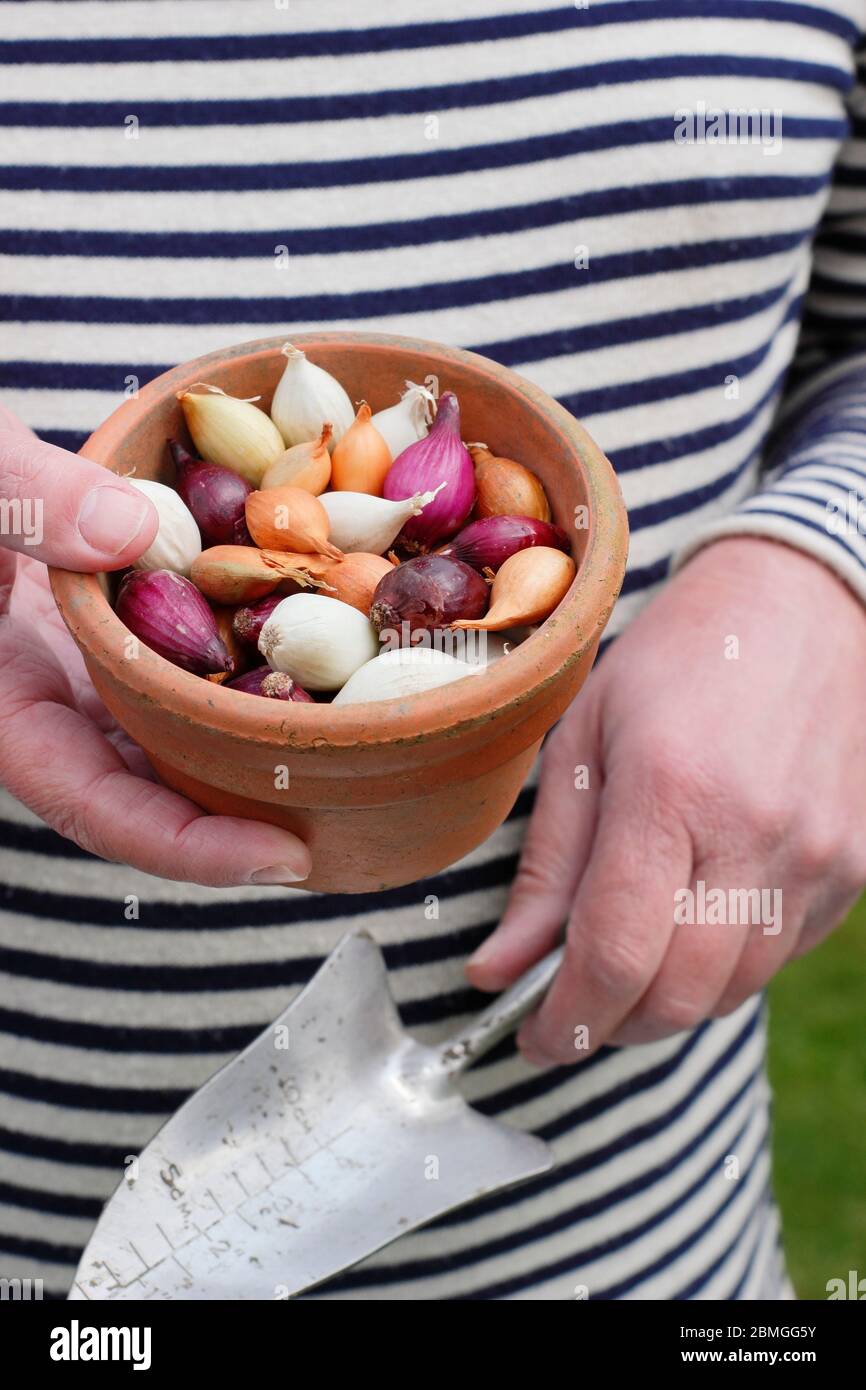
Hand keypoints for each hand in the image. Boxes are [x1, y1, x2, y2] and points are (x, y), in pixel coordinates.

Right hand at [0, 406, 310, 885]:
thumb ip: (28, 497)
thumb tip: (127, 530)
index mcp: (3, 700)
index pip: (94, 805)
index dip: (186, 847)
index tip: (279, 858)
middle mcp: (51, 700)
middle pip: (152, 792)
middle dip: (242, 822)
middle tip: (344, 830)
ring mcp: (87, 668)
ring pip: (176, 734)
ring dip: (252, 752)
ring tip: (350, 763)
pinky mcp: (121, 626)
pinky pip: (187, 665)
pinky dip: (246, 669)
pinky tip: (314, 663)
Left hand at [468, 537, 865, 1064]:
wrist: (805, 606)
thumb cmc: (678, 661)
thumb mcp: (583, 738)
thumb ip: (547, 866)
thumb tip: (500, 970)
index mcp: (671, 791)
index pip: (613, 955)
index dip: (562, 1018)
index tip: (528, 1036)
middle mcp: (757, 836)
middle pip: (678, 998)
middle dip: (609, 1028)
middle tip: (565, 1014)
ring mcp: (817, 860)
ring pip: (731, 993)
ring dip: (664, 1005)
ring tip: (621, 968)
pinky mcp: (851, 872)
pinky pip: (776, 960)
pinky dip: (719, 969)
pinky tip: (687, 926)